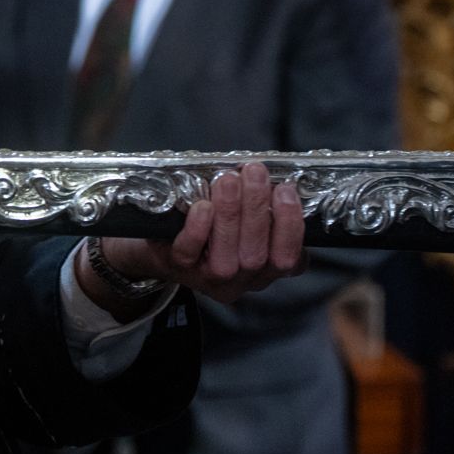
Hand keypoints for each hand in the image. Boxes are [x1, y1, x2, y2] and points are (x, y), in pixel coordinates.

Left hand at [80, 164, 304, 313]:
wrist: (164, 243)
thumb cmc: (212, 227)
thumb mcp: (244, 222)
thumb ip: (262, 209)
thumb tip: (273, 178)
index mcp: (264, 270)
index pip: (287, 259)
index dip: (290, 226)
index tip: (285, 190)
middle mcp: (241, 281)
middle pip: (257, 256)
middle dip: (258, 208)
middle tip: (255, 172)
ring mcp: (209, 279)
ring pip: (227, 258)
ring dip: (230, 213)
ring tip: (229, 180)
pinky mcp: (178, 267)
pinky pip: (190, 252)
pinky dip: (198, 229)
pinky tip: (202, 206)